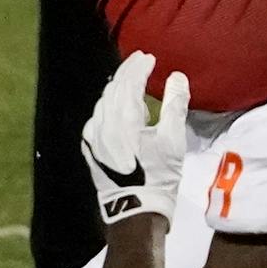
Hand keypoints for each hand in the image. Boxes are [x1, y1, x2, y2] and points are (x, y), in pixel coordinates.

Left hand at [82, 52, 189, 222]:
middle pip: (113, 89)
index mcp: (123, 120)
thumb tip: (177, 77)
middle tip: (140, 61)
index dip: (138, 67)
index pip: (128, 83)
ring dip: (117, 89)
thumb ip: (175, 105)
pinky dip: (109, 106)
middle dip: (127, 73)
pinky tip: (118, 108)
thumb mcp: (173, 141)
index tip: (149, 57)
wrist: (135, 210)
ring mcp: (92, 137)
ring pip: (103, 103)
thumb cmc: (159, 176)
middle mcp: (102, 124)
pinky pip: (97, 118)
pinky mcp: (89, 148)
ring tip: (132, 82)